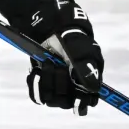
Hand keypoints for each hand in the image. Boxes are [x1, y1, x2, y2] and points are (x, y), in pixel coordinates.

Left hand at [24, 0, 103, 114]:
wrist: (48, 25)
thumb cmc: (69, 34)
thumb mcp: (79, 48)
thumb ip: (86, 67)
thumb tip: (93, 88)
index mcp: (88, 78)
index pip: (88, 99)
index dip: (81, 102)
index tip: (75, 102)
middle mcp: (73, 85)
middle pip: (66, 101)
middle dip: (59, 83)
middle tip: (56, 65)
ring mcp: (57, 85)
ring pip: (51, 99)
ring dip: (46, 82)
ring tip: (45, 64)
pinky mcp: (44, 83)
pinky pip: (38, 96)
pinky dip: (35, 84)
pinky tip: (36, 71)